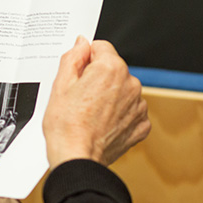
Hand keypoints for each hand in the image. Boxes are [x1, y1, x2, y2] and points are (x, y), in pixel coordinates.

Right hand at [42, 37, 149, 168]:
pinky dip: (119, 115)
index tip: (78, 74)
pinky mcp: (141, 124)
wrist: (77, 158)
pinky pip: (130, 110)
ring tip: (90, 113)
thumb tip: (82, 44)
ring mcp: (138, 105)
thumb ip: (73, 57)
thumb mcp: (60, 84)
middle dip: (98, 78)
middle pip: (113, 69)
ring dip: (109, 96)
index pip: (101, 47)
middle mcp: (130, 83)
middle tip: (80, 97)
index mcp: (111, 68)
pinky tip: (102, 123)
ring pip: (122, 90)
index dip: (85, 59)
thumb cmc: (66, 126)